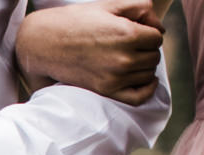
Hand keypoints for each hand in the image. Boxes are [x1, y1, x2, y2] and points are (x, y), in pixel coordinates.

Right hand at [15, 0, 163, 104]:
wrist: (44, 43)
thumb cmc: (77, 21)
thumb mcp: (110, 5)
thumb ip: (142, 8)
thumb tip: (159, 28)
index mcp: (128, 34)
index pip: (157, 37)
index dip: (148, 32)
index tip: (134, 31)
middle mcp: (123, 58)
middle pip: (154, 57)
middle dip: (146, 49)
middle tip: (129, 45)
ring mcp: (114, 77)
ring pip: (148, 74)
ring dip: (143, 66)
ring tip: (128, 58)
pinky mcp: (105, 90)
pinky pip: (138, 96)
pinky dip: (147, 89)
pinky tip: (147, 81)